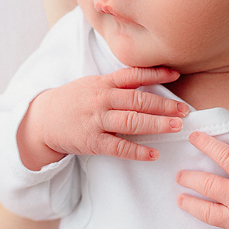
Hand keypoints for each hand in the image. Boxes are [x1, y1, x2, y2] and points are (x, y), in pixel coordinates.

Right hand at [16, 67, 188, 169]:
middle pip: (138, 100)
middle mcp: (102, 99)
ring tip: (176, 126)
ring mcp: (97, 121)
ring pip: (132, 122)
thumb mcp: (93, 84)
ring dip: (157, 124)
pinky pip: (119, 147)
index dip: (156, 74)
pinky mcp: (92, 142)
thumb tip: (151, 79)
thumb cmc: (75, 100)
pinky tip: (154, 153)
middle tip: (185, 110)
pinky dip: (138, 151)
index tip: (176, 75)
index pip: (133, 75)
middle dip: (164, 105)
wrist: (43, 119)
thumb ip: (118, 83)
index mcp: (103, 83)